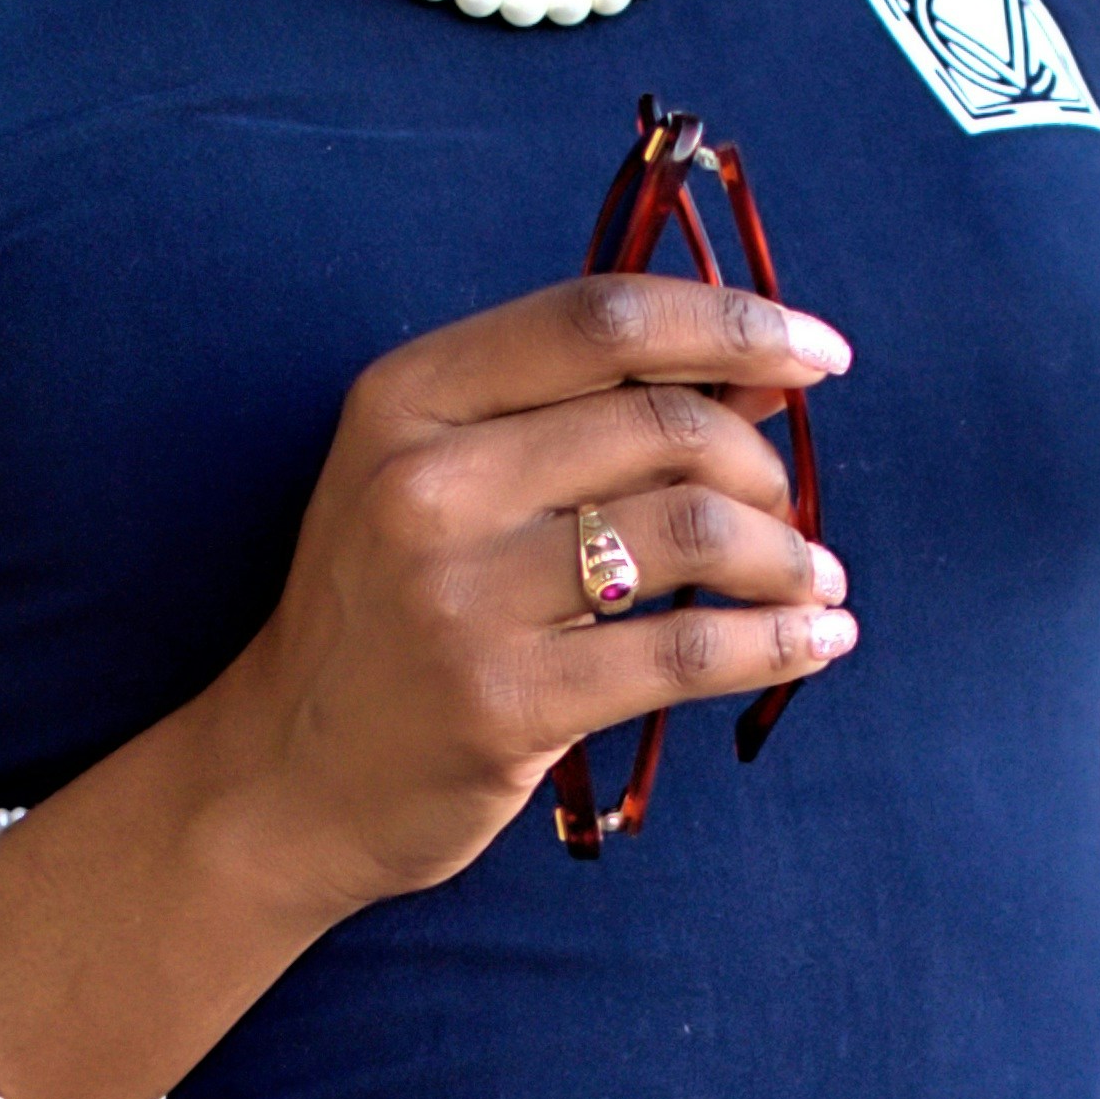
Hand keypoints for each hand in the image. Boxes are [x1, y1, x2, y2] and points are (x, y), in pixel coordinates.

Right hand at [204, 267, 856, 913]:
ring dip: (785, 553)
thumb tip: (762, 378)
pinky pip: (685, 652)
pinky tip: (816, 640)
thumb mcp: (447, 484)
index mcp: (408, 398)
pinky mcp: (500, 701)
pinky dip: (778, 639)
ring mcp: (457, 595)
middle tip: (789, 513)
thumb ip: (585, 417)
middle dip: (763, 465)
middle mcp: (422, 482)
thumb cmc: (390, 616)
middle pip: (663, 423)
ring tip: (812, 579)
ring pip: (689, 530)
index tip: (817, 353)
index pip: (600, 318)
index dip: (731, 322)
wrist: (282, 780)